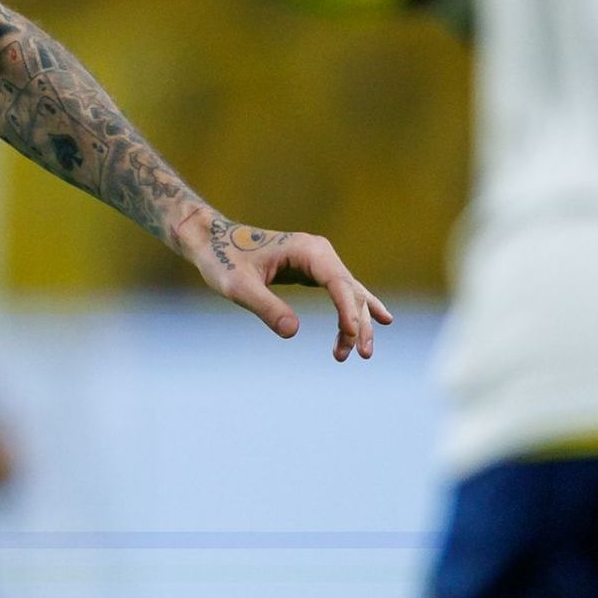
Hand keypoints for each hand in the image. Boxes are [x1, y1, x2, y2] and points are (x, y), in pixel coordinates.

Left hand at [176, 204, 392, 356]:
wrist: (213, 241)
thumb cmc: (223, 260)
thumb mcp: (239, 287)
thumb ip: (266, 307)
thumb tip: (293, 332)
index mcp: (306, 250)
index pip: (337, 282)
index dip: (347, 310)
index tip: (349, 335)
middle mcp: (319, 252)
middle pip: (350, 290)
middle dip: (358, 323)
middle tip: (359, 355)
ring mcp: (319, 260)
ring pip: (350, 293)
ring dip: (357, 322)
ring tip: (360, 354)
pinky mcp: (314, 270)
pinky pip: (342, 292)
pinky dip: (356, 309)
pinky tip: (384, 319)